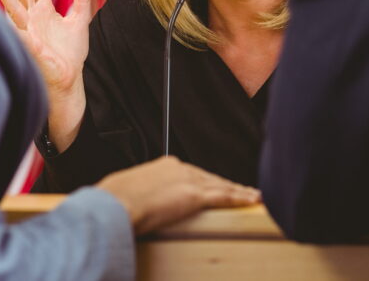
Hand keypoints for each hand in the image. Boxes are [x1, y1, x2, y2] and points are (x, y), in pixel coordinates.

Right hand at [0, 0, 90, 148]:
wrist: (68, 79)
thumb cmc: (70, 53)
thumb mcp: (80, 19)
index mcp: (44, 9)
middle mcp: (32, 16)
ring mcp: (27, 29)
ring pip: (14, 6)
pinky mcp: (27, 43)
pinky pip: (17, 29)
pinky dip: (11, 19)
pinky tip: (1, 7)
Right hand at [97, 156, 260, 235]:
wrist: (117, 203)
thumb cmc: (115, 198)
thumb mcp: (127, 189)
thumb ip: (140, 192)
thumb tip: (136, 201)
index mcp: (164, 165)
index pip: (192, 174)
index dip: (206, 182)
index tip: (213, 187)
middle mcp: (179, 168)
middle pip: (210, 178)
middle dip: (225, 185)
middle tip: (241, 191)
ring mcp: (189, 181)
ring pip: (221, 186)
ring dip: (238, 191)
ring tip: (252, 195)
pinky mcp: (195, 196)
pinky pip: (224, 197)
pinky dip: (240, 198)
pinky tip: (252, 200)